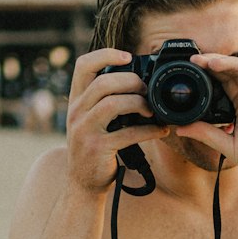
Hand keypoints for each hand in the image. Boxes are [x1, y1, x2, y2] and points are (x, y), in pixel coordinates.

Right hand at [65, 49, 166, 192]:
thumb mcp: (90, 120)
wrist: (82, 183)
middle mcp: (76, 112)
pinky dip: (149, 130)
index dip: (105, 55)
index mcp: (76, 100)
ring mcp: (85, 130)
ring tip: (152, 110)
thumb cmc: (93, 148)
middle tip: (147, 89)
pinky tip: (161, 130)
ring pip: (113, 104)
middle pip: (103, 83)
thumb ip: (103, 100)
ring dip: (139, 103)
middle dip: (131, 81)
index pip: (83, 65)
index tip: (128, 56)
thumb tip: (139, 81)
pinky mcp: (98, 148)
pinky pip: (128, 133)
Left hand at [183, 54, 237, 190]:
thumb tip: (181, 128)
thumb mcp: (230, 147)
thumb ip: (208, 135)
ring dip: (230, 65)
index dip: (208, 75)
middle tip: (195, 60)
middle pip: (234, 74)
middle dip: (215, 65)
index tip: (190, 69)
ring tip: (211, 61)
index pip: (224, 84)